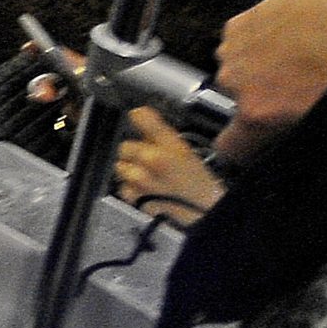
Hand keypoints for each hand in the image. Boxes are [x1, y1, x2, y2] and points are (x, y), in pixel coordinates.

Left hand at [114, 106, 222, 220]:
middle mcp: (151, 160)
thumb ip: (162, 137)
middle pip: (125, 147)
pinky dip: (131, 189)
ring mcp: (140, 180)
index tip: (137, 117)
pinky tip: (146, 189)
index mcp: (168, 145)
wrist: (205, 210)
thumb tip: (144, 124)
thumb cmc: (200, 184)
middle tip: (149, 159)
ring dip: (130, 170)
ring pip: (121, 167)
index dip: (138, 117)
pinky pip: (124, 187)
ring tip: (148, 176)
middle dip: (134, 152)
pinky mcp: (136, 197)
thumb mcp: (185, 152)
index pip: (141, 116)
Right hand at [211, 0, 326, 160]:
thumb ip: (291, 130)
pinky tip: (292, 33)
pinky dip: (263, 35)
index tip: (255, 141)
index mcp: (257, 113)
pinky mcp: (243, 17)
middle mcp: (237, 80)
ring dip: (261, 62)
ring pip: (239, 64)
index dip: (246, 146)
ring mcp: (237, 45)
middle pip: (237, 97)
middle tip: (297, 84)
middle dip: (261, 93)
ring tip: (297, 54)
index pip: (228, 146)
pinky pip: (245, 35)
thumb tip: (290, 131)